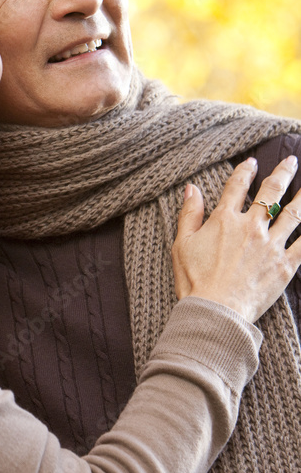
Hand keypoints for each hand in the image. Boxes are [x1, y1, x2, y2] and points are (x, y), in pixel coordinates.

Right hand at [173, 155, 300, 322]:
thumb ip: (189, 214)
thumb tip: (191, 189)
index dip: (245, 171)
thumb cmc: (194, 280)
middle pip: (271, 193)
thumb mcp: (182, 244)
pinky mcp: (285, 265)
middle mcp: (251, 227)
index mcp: (225, 220)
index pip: (237, 187)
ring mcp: (271, 245)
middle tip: (291, 161)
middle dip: (282, 173)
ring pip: (293, 214)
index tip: (252, 163)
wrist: (215, 311)